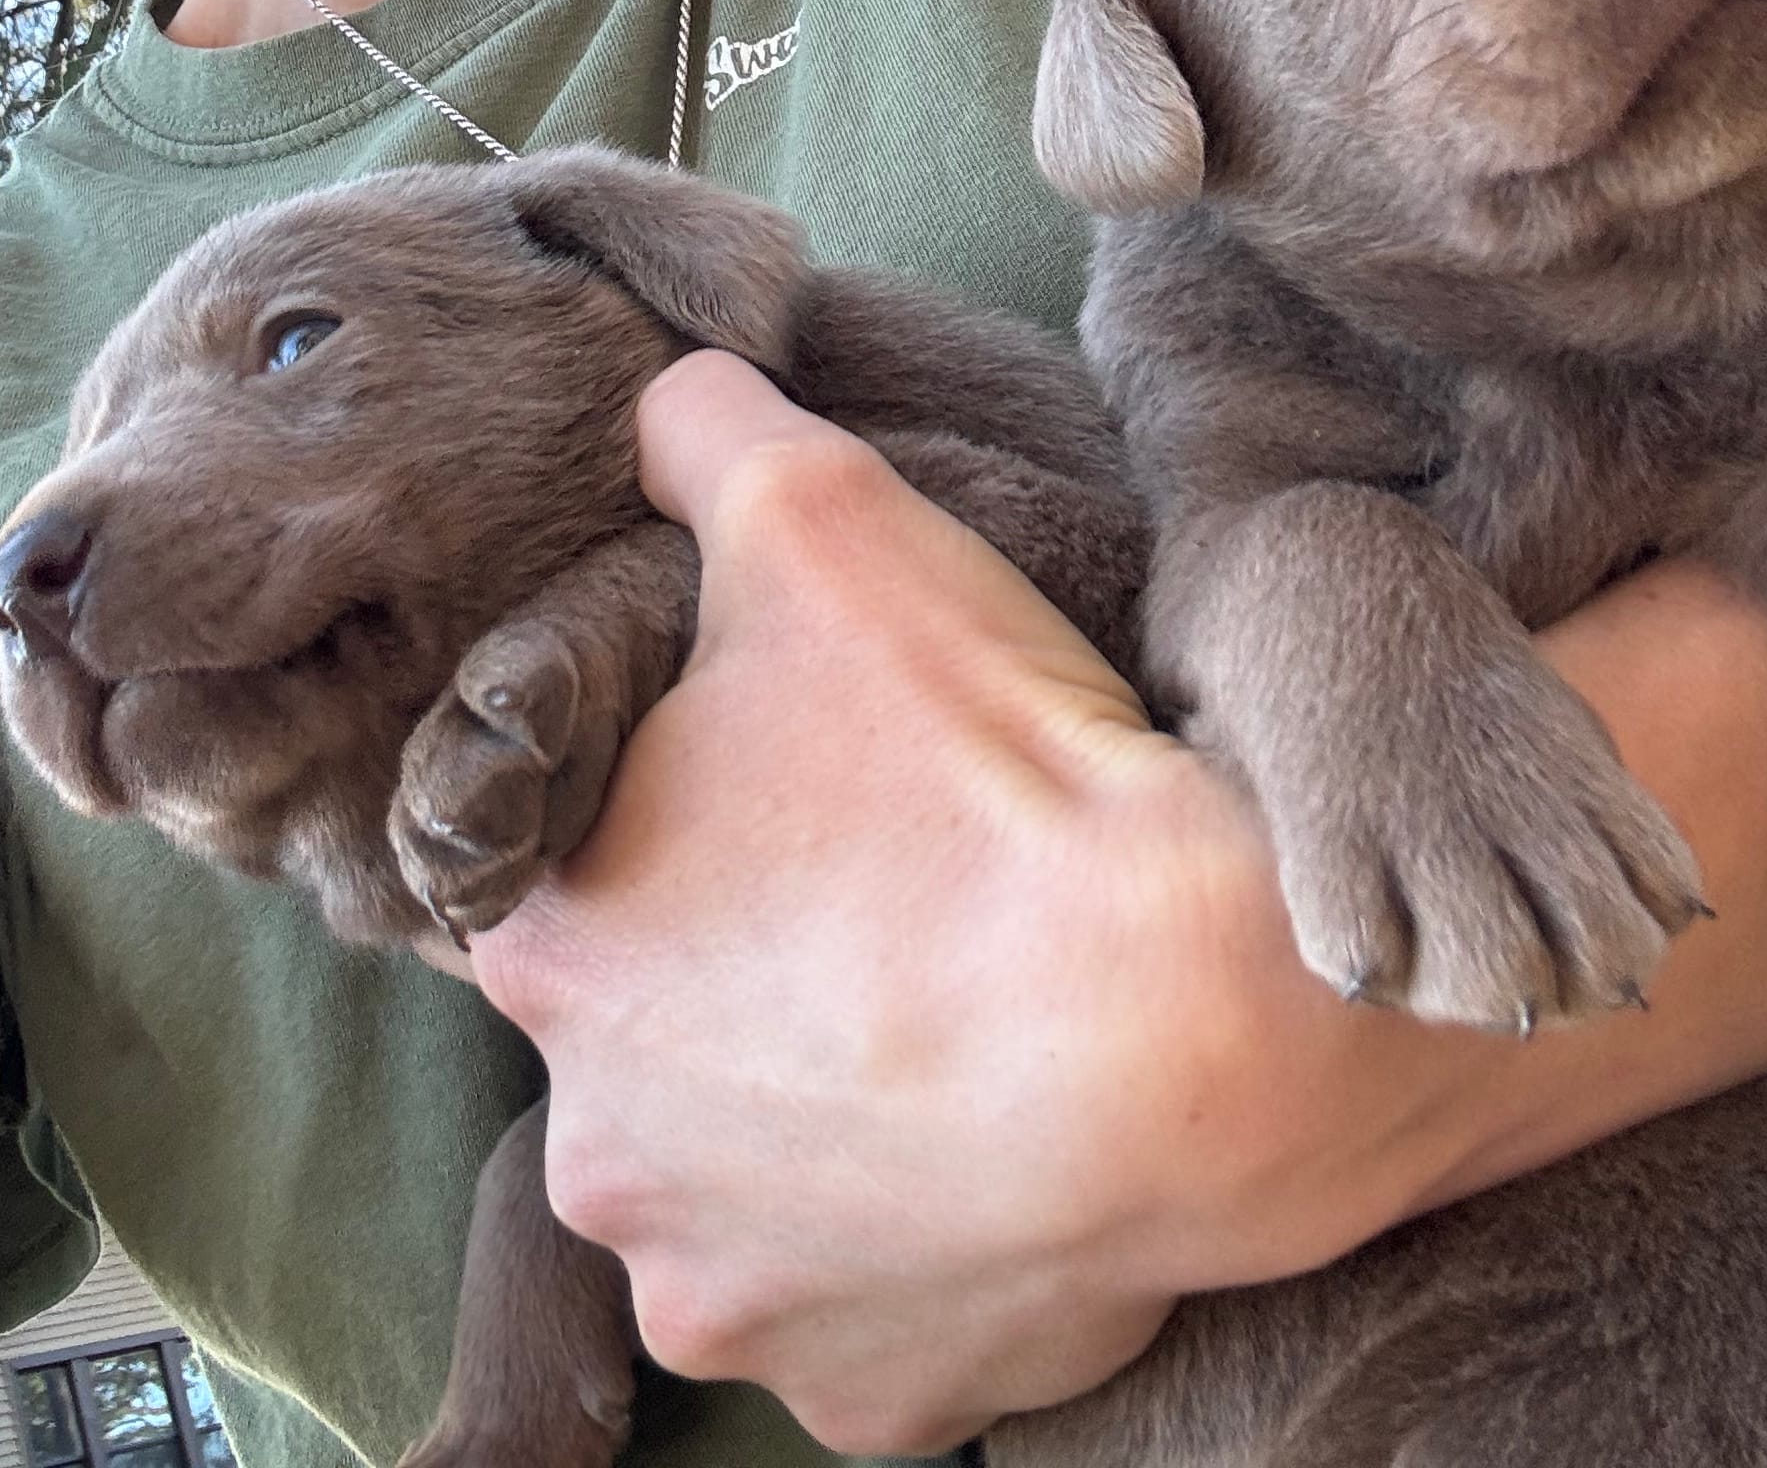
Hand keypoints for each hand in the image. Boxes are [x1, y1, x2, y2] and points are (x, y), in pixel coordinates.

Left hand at [462, 363, 1766, 1451]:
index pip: (576, 874)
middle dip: (742, 971)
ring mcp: (731, 1299)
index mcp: (552, 957)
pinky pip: (871, 1300)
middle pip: (654, 1037)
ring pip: (750, 1179)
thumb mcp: (825, 521)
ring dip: (822, 1114)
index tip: (799, 795)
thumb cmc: (993, 771)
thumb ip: (701, 436)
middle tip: (885, 899)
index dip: (683, 822)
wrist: (1214, 1012)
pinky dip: (920, 1232)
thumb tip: (659, 397)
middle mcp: (599, 1157)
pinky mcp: (869, 1393)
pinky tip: (997, 1139)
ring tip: (948, 1015)